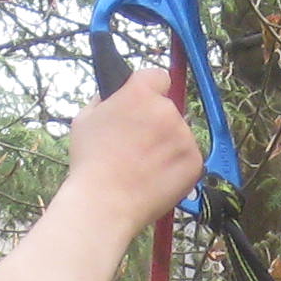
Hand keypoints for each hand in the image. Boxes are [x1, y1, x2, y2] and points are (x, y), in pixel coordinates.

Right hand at [62, 69, 204, 234]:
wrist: (105, 204)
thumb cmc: (90, 164)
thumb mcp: (85, 119)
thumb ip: (106, 99)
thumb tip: (115, 95)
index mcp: (140, 93)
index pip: (158, 76)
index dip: (149, 91)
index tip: (142, 105)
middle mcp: (167, 109)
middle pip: (167, 108)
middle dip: (155, 122)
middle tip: (134, 146)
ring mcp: (184, 136)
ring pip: (178, 134)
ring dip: (166, 145)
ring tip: (141, 167)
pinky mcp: (195, 161)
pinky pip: (187, 157)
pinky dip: (175, 166)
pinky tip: (154, 178)